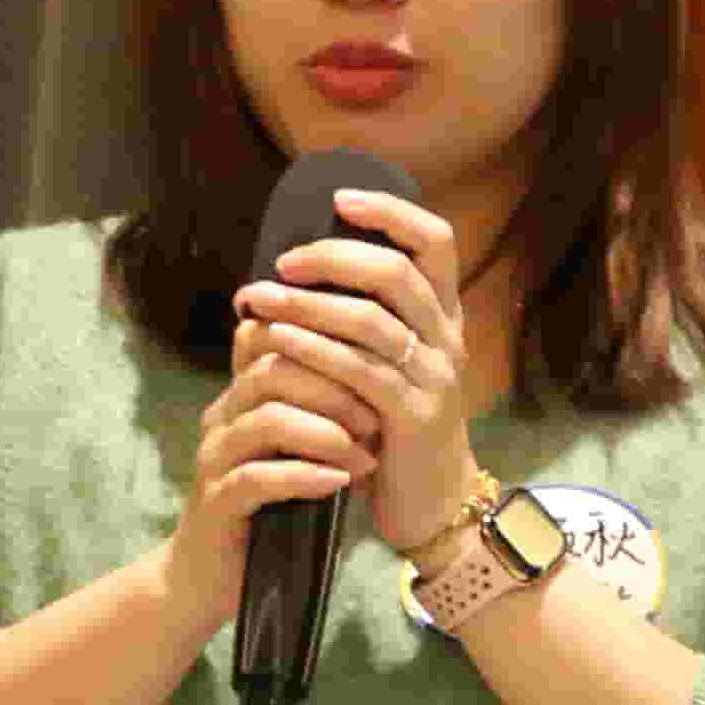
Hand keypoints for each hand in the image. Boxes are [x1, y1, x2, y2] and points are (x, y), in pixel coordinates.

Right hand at [160, 298, 384, 627]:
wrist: (210, 577)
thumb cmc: (267, 510)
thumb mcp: (300, 453)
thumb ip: (325, 415)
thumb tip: (387, 381)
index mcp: (242, 395)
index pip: (275, 338)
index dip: (327, 347)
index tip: (376, 374)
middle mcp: (223, 416)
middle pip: (273, 368)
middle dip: (334, 388)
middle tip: (378, 416)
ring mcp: (214, 457)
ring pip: (266, 418)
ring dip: (326, 433)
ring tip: (365, 455)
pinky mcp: (215, 501)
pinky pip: (257, 477)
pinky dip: (304, 476)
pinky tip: (339, 484)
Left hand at [247, 188, 480, 557]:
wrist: (433, 504)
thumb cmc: (394, 427)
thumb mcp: (387, 365)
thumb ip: (358, 320)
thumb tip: (290, 272)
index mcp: (443, 317)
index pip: (436, 241)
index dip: (391, 212)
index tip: (339, 200)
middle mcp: (446, 339)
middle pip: (395, 273)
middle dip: (331, 258)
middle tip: (282, 262)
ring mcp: (434, 378)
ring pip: (371, 321)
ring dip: (307, 305)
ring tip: (258, 299)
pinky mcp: (413, 417)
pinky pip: (360, 372)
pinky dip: (314, 351)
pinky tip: (277, 343)